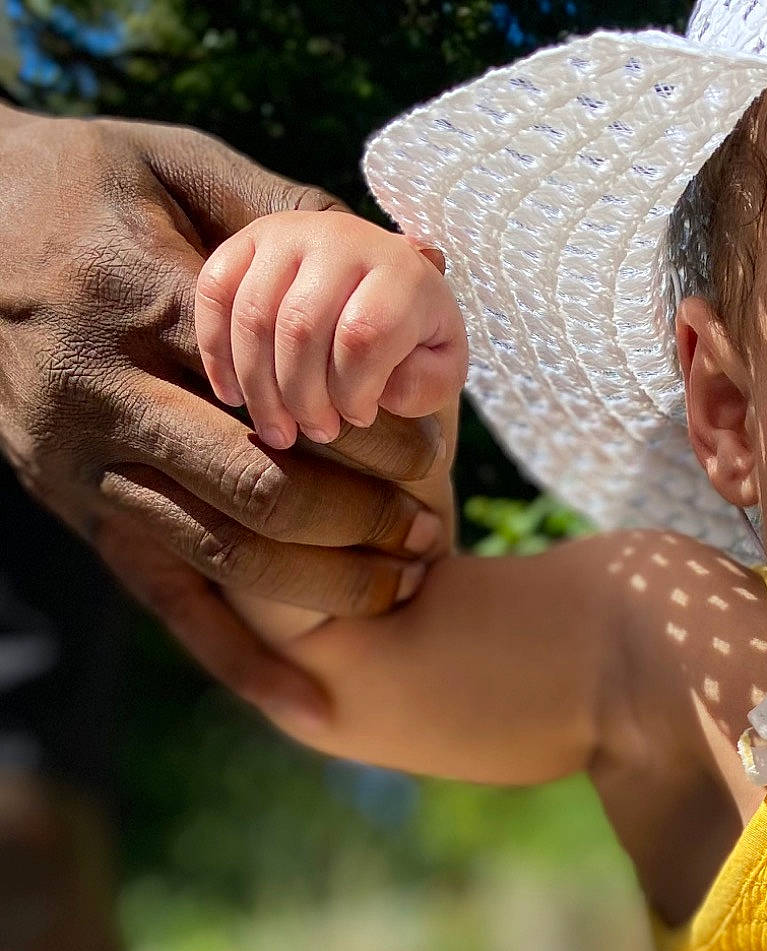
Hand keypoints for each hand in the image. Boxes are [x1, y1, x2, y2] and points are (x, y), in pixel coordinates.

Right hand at [0, 106, 446, 654]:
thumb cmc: (93, 186)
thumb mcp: (181, 167)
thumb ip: (293, 213)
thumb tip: (420, 260)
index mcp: (133, 298)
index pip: (279, 387)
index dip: (369, 429)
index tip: (434, 447)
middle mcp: (100, 393)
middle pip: (260, 486)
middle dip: (361, 518)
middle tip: (433, 528)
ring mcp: (81, 466)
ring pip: (225, 554)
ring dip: (328, 585)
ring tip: (404, 581)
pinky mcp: (77, 514)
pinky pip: (169, 605)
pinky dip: (243, 665)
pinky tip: (315, 711)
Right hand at [196, 214, 468, 452]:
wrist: (384, 285)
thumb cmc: (413, 337)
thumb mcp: (442, 365)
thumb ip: (426, 384)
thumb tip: (382, 390)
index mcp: (399, 268)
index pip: (362, 336)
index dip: (354, 391)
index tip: (359, 418)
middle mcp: (340, 237)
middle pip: (300, 328)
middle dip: (303, 397)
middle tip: (315, 432)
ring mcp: (286, 233)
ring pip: (254, 317)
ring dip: (261, 388)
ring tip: (280, 430)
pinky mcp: (245, 242)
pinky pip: (214, 293)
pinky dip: (217, 352)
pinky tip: (233, 396)